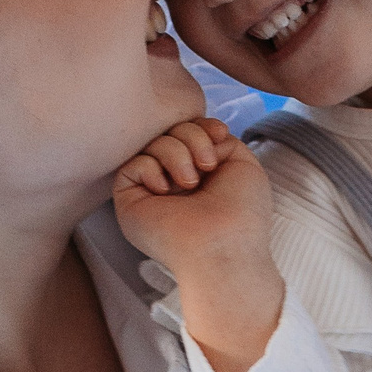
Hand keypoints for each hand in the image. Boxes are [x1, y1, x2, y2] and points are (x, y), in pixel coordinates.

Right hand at [112, 119, 282, 371]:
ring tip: (191, 183)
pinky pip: (132, 164)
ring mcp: (151, 192)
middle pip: (171, 132)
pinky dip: (152, 169)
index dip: (201, 126)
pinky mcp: (129, 202)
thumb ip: (218, 140)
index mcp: (199, 174)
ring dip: (177, 154)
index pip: (189, 133)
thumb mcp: (242, 163)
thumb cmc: (241, 213)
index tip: (220, 134)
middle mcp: (173, 182)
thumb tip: (197, 132)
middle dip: (193, 136)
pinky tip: (166, 190)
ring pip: (153, 143)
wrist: (225, 245)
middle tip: (208, 165)